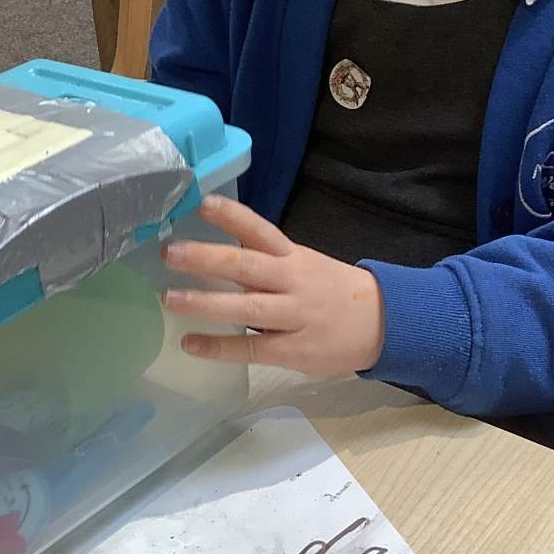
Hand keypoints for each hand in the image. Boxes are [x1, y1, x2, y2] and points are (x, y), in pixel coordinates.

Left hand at [162, 196, 385, 374]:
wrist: (383, 323)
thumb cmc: (331, 290)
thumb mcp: (304, 264)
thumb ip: (265, 262)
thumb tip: (212, 256)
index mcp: (293, 256)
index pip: (260, 230)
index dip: (232, 216)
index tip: (201, 203)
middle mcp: (293, 281)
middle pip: (247, 267)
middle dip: (207, 259)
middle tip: (170, 252)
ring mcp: (295, 316)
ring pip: (247, 308)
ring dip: (206, 303)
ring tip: (170, 299)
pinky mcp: (295, 350)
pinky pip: (252, 348)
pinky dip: (220, 346)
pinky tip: (190, 344)